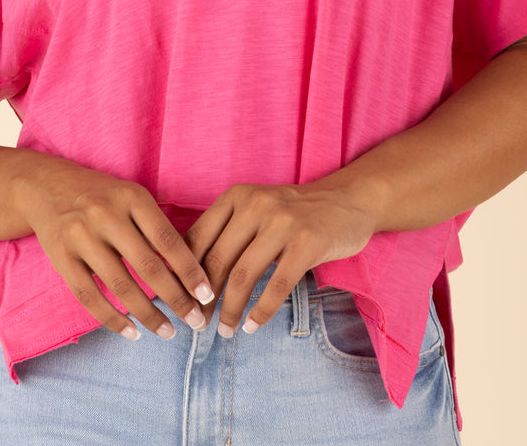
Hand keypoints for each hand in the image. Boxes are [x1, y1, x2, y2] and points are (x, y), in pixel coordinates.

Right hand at [14, 153, 215, 339]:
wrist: (46, 186)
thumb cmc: (102, 196)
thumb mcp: (131, 197)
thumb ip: (156, 227)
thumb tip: (190, 272)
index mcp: (131, 196)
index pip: (167, 239)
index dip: (189, 270)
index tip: (208, 295)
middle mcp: (106, 214)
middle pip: (147, 265)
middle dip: (176, 298)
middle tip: (195, 322)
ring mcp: (80, 236)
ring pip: (120, 285)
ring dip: (148, 314)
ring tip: (167, 331)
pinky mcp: (60, 257)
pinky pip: (89, 296)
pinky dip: (112, 319)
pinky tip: (132, 332)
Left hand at [184, 180, 377, 336]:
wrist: (347, 200)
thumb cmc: (294, 213)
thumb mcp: (256, 209)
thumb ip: (227, 232)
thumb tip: (189, 274)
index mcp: (237, 196)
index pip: (198, 237)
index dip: (184, 273)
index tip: (179, 301)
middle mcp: (256, 205)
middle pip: (217, 259)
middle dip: (204, 298)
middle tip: (198, 323)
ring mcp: (282, 223)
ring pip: (244, 275)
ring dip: (231, 310)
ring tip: (225, 331)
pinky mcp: (307, 243)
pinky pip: (277, 285)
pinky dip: (261, 311)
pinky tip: (253, 326)